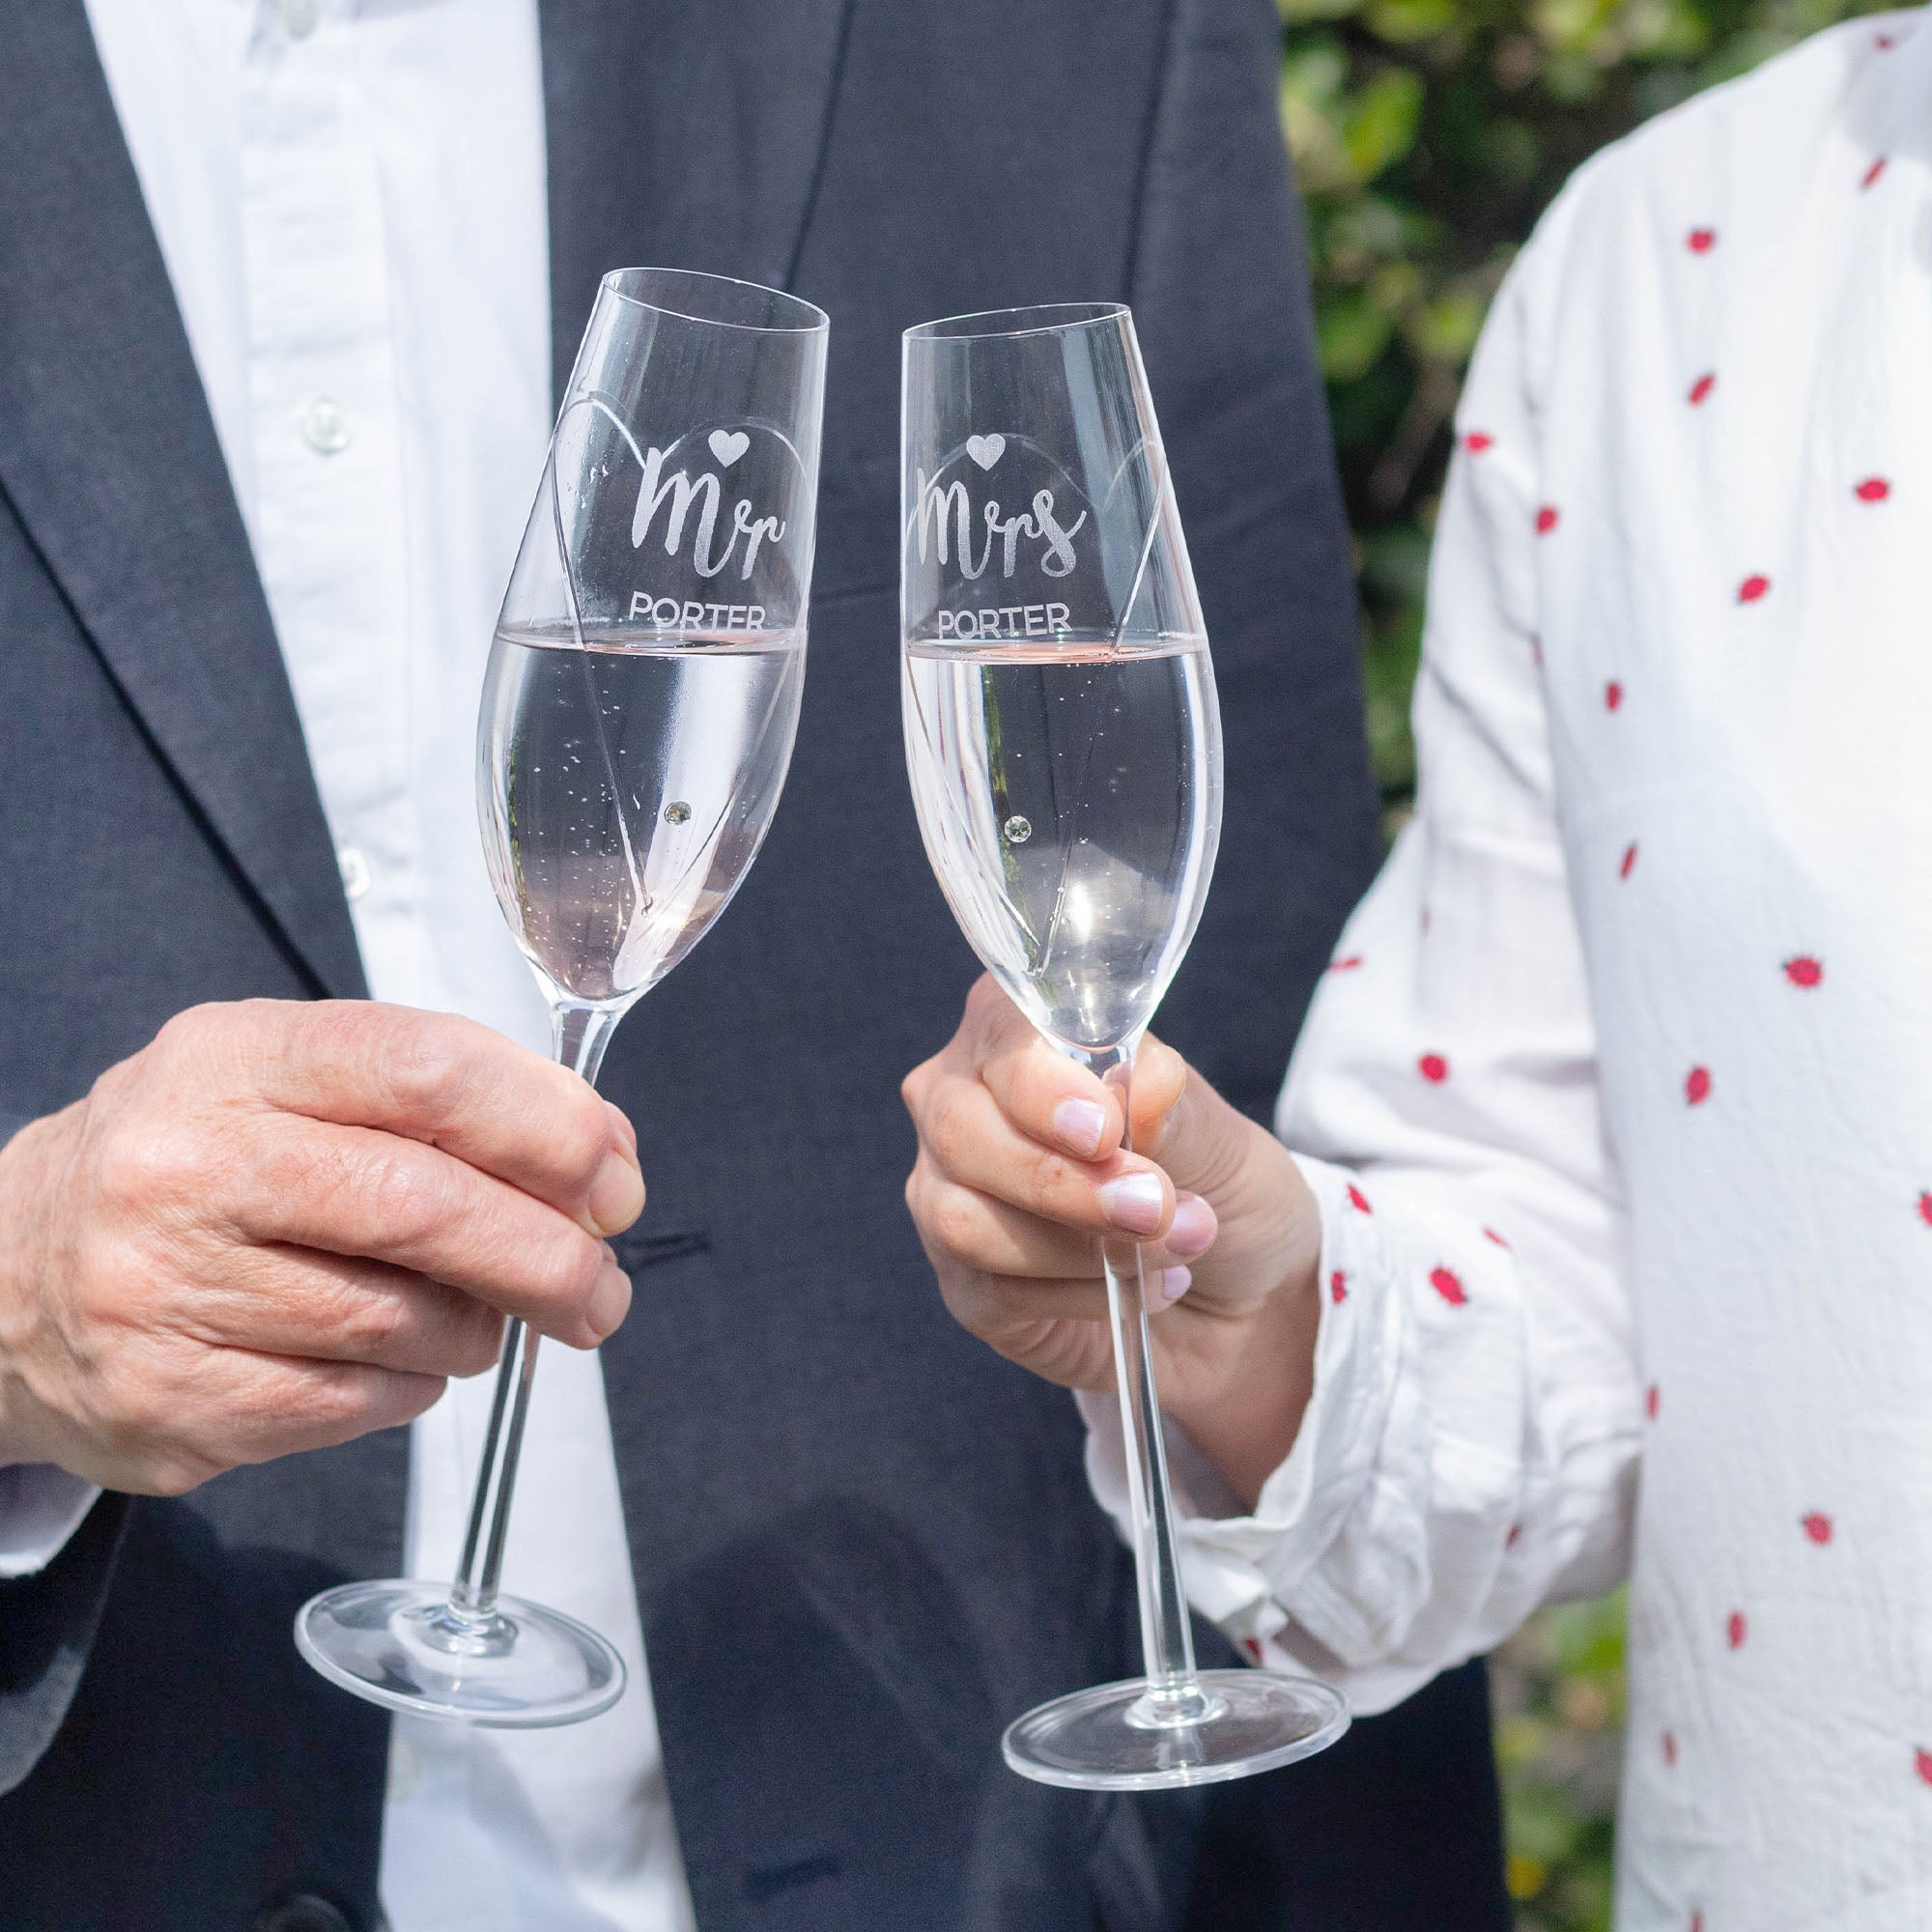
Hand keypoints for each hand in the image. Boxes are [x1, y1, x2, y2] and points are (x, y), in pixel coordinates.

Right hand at [0, 1000, 644, 1494]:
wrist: (6, 1276)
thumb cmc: (194, 1162)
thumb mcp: (285, 1080)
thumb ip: (432, 1097)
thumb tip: (597, 1156)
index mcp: (235, 1060)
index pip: (426, 1070)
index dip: (548, 1126)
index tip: (613, 1175)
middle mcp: (188, 1167)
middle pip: (425, 1210)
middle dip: (550, 1256)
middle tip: (603, 1286)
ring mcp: (167, 1293)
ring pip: (404, 1322)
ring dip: (481, 1327)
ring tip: (480, 1313)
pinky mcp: (171, 1403)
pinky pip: (360, 1403)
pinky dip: (414, 1382)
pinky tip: (396, 1354)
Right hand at [902, 975, 1323, 1505]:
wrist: (1239, 1292)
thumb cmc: (1217, 1185)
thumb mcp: (1222, 1139)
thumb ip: (1174, 1108)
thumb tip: (1143, 1083)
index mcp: (1014, 1037)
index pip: (997, 1034)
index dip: (1042, 1085)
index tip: (1105, 1130)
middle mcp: (961, 1105)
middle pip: (962, 1132)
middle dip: (1063, 1181)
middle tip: (1155, 1206)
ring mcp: (948, 1196)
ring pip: (965, 1220)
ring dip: (1078, 1246)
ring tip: (1172, 1246)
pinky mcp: (965, 1285)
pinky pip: (996, 1290)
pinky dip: (1082, 1294)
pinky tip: (1142, 1286)